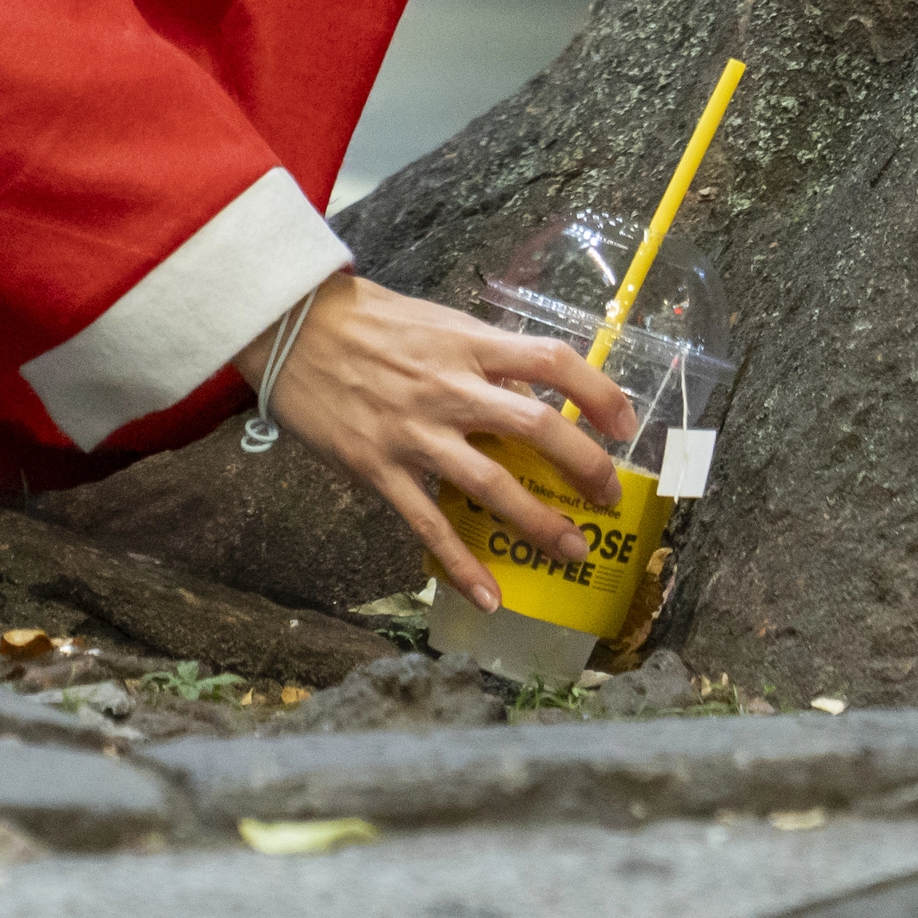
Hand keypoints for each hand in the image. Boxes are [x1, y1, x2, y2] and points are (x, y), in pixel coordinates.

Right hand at [241, 272, 638, 610]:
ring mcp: (414, 431)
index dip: (600, 392)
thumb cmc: (367, 321)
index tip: (627, 423)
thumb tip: (531, 391)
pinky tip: (491, 596)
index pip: (553, 361)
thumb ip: (483, 356)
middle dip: (586, 467)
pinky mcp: (378, 467)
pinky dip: (463, 565)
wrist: (290, 326)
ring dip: (539, 522)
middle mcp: (449, 386)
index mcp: (468, 343)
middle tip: (609, 497)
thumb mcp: (436, 322)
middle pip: (538, 427)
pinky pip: (429, 525)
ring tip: (571, 548)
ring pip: (492, 483)